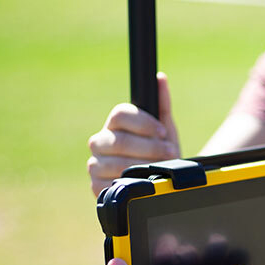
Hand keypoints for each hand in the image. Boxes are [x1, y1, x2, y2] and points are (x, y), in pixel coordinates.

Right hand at [88, 72, 180, 196]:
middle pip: (119, 141)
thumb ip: (162, 104)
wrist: (160, 182)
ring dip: (144, 167)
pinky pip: (109, 185)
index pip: (119, 115)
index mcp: (114, 124)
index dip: (144, 123)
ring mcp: (96, 164)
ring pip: (116, 164)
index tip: (162, 132)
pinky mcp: (95, 186)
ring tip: (160, 168)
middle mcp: (100, 142)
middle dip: (149, 148)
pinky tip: (143, 182)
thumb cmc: (160, 151)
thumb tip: (160, 78)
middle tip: (169, 152)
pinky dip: (131, 184)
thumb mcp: (165, 129)